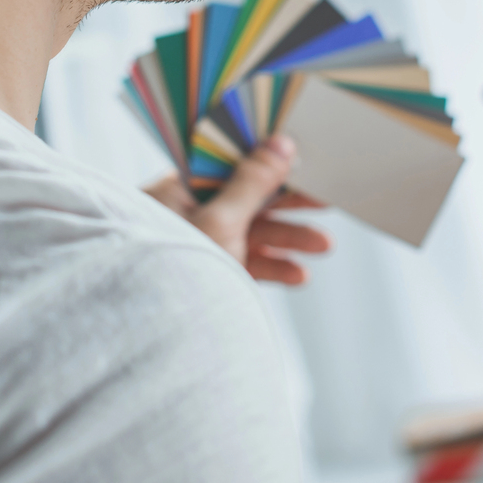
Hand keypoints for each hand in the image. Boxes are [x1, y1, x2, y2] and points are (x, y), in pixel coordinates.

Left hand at [142, 138, 331, 284]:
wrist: (157, 336)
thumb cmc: (175, 268)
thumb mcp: (220, 219)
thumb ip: (253, 182)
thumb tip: (280, 146)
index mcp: (178, 191)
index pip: (227, 166)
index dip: (265, 162)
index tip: (300, 162)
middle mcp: (187, 216)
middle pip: (247, 200)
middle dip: (288, 206)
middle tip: (325, 200)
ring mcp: (201, 247)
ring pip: (252, 234)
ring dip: (289, 238)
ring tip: (324, 245)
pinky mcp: (212, 275)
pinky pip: (248, 264)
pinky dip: (274, 266)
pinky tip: (299, 273)